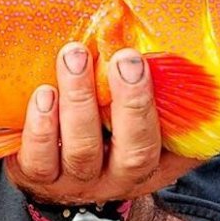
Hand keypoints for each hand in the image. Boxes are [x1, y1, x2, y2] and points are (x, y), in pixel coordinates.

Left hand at [5, 45, 201, 204]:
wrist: (52, 178)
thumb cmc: (100, 132)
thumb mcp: (132, 118)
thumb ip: (152, 91)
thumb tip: (168, 38)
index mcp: (152, 164)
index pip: (179, 149)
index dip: (181, 116)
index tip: (165, 70)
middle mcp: (118, 179)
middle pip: (134, 152)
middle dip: (132, 103)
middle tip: (125, 58)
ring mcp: (77, 182)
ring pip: (83, 151)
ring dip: (80, 101)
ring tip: (74, 58)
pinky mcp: (38, 178)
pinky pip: (40, 161)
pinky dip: (41, 127)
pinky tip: (44, 94)